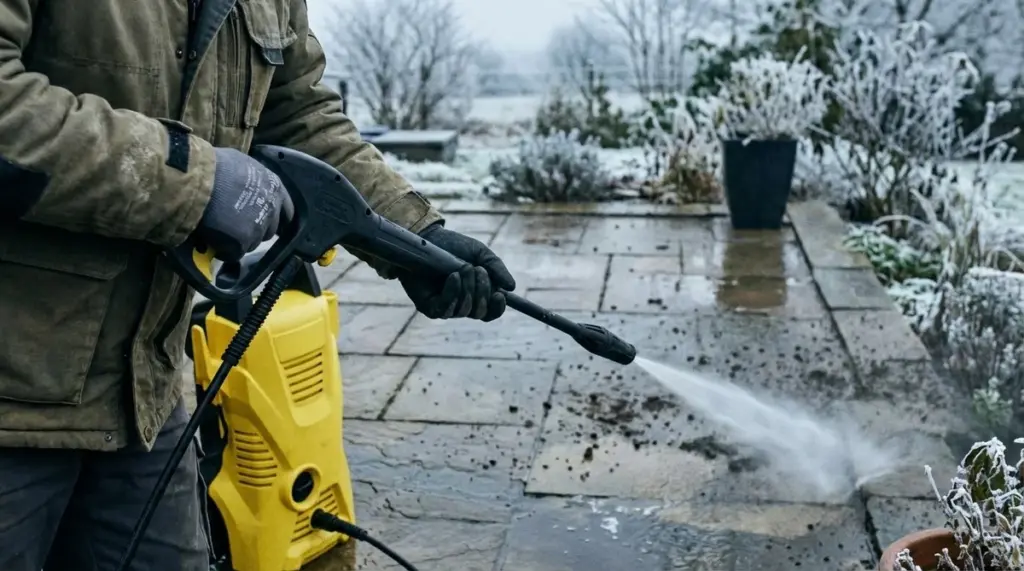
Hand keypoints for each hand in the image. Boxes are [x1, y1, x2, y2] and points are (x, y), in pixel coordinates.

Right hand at [195, 148, 294, 261]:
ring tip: (222, 232)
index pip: (287, 212)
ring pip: (252, 243)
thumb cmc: (214, 166)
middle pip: (269, 231)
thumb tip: (249, 188)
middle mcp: (272, 208)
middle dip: (255, 231)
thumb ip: (254, 181)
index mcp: (275, 188)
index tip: (266, 223)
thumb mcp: (244, 165)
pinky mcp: (242, 241)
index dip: (274, 219)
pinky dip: (224, 251)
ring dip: (239, 241)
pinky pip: (235, 253)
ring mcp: (258, 226)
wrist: (197, 177)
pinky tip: (214, 242)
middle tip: (236, 226)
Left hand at [398, 223, 515, 321]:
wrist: (428, 238)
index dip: (497, 308)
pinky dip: (453, 292)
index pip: (490, 312)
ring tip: (463, 267)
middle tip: (478, 270)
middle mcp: (462, 304)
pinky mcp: (429, 306)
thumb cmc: (454, 246)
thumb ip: (497, 269)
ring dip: (468, 288)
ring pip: (465, 310)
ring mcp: (446, 307)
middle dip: (483, 291)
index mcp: (476, 295)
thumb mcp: (481, 254)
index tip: (500, 294)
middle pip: (480, 312)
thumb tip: (512, 287)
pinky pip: (446, 309)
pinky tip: (454, 276)